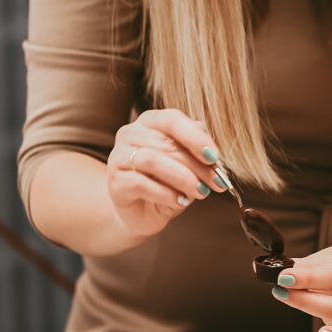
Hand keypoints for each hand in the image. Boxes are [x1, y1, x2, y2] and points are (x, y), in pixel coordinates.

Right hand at [106, 109, 225, 237]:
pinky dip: (166, 193)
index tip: (214, 156)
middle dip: (197, 165)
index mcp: (151, 122)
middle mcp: (130, 134)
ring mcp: (118, 157)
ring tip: (201, 192)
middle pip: (167, 143)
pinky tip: (180, 201)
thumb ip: (196, 147)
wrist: (145, 211)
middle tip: (217, 182)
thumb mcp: (189, 164)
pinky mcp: (114, 182)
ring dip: (184, 178)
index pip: (172, 119)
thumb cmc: (170, 182)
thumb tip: (205, 131)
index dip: (195, 137)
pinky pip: (140, 183)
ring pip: (153, 160)